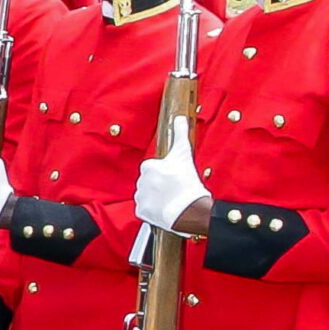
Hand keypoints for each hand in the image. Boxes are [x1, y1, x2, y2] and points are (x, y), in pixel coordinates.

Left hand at [135, 119, 210, 234]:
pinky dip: (154, 210)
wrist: (188, 209)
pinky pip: (146, 209)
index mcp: (148, 167)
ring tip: (172, 200)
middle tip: (175, 189)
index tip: (176, 178)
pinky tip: (166, 208)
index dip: (167, 174)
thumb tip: (179, 118)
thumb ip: (180, 135)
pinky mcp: (141, 211)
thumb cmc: (187, 182)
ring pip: (148, 195)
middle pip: (151, 182)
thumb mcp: (184, 155)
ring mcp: (140, 197)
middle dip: (161, 185)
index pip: (155, 169)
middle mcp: (140, 181)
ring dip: (158, 197)